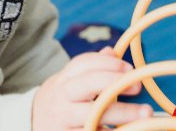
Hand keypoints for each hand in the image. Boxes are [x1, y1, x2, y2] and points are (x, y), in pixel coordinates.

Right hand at [32, 47, 152, 130]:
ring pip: (92, 114)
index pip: (83, 64)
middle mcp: (63, 97)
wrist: (30, 122)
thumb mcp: (69, 81)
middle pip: (87, 84)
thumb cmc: (61, 100)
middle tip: (138, 86)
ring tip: (145, 114)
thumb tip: (112, 51)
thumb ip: (90, 68)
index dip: (108, 63)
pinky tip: (128, 130)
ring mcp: (64, 119)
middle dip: (113, 82)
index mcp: (64, 79)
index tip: (130, 68)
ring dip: (120, 113)